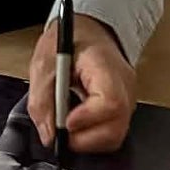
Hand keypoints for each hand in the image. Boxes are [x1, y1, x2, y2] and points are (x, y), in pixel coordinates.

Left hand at [27, 12, 135, 154]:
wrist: (90, 29)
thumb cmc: (71, 41)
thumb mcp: (44, 63)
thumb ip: (42, 100)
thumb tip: (49, 135)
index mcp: (105, 67)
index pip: (110, 102)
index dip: (88, 118)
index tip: (66, 122)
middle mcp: (124, 86)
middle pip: (117, 127)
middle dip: (86, 139)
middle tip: (62, 133)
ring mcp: (127, 99)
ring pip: (116, 135)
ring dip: (89, 140)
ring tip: (68, 128)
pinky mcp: (123, 108)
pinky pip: (112, 132)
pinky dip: (93, 136)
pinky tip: (78, 125)